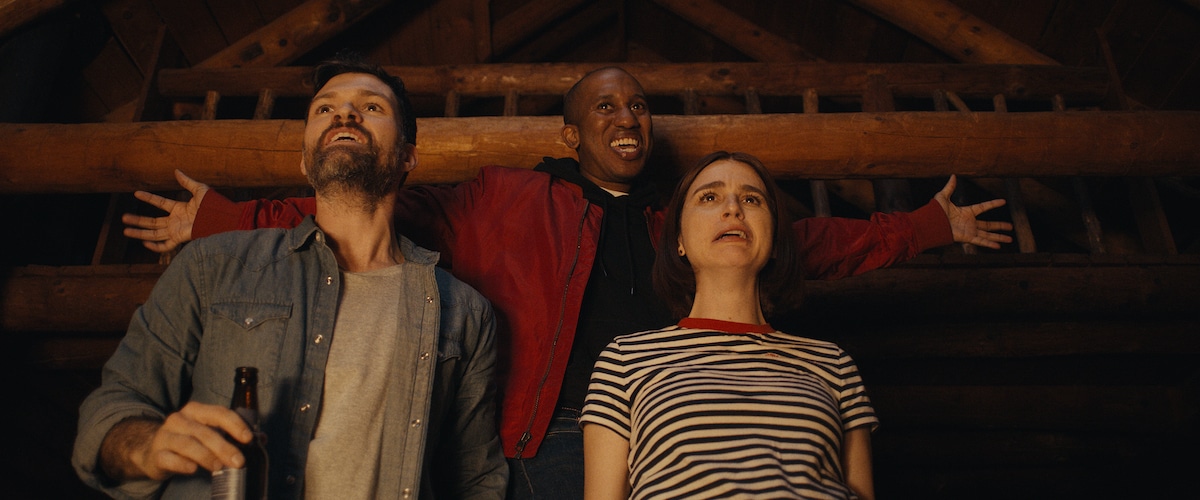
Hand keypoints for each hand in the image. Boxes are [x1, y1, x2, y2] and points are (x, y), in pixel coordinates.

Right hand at [102, 402, 251, 481]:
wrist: (152, 450)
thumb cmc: (188, 440)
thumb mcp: (209, 433)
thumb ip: (234, 435)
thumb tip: (261, 439)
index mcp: (196, 411)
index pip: (219, 413)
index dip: (235, 425)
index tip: (248, 439)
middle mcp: (180, 419)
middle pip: (205, 432)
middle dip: (224, 447)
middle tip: (239, 462)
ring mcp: (166, 436)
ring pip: (188, 444)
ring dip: (206, 456)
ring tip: (219, 467)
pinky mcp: (157, 454)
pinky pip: (170, 459)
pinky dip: (183, 464)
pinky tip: (193, 469)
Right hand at [122, 170, 208, 252]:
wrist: (221, 218)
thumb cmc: (213, 204)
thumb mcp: (198, 189)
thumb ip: (186, 181)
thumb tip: (176, 170)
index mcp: (179, 208)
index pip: (160, 203)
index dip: (149, 198)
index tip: (136, 192)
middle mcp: (175, 220)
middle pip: (152, 222)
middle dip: (137, 220)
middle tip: (123, 218)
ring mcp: (176, 230)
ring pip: (154, 234)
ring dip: (139, 233)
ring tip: (125, 230)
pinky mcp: (180, 238)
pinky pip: (166, 246)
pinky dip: (156, 247)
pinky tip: (144, 243)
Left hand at [934, 175, 1013, 248]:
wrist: (930, 223)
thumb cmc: (934, 211)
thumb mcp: (943, 196)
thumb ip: (950, 187)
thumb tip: (953, 175)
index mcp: (966, 212)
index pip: (983, 207)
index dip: (993, 204)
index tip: (1003, 201)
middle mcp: (969, 222)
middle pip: (988, 225)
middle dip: (1000, 226)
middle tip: (1011, 227)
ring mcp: (969, 231)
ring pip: (988, 234)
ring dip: (999, 237)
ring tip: (1010, 239)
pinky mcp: (967, 237)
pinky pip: (980, 241)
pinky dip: (989, 243)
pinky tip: (999, 246)